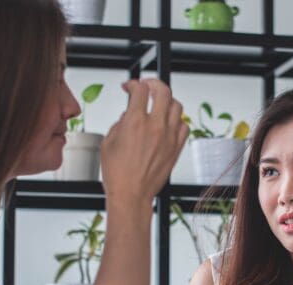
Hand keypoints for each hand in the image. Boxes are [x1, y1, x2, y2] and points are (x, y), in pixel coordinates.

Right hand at [100, 79, 188, 204]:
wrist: (132, 194)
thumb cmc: (118, 174)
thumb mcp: (108, 142)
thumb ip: (120, 123)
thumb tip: (128, 115)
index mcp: (135, 123)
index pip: (139, 90)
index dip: (133, 84)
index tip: (130, 86)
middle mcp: (155, 126)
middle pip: (163, 91)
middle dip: (154, 83)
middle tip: (147, 85)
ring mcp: (169, 136)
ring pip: (177, 106)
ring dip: (167, 100)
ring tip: (159, 102)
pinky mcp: (177, 147)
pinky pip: (184, 125)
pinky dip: (177, 120)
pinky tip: (169, 122)